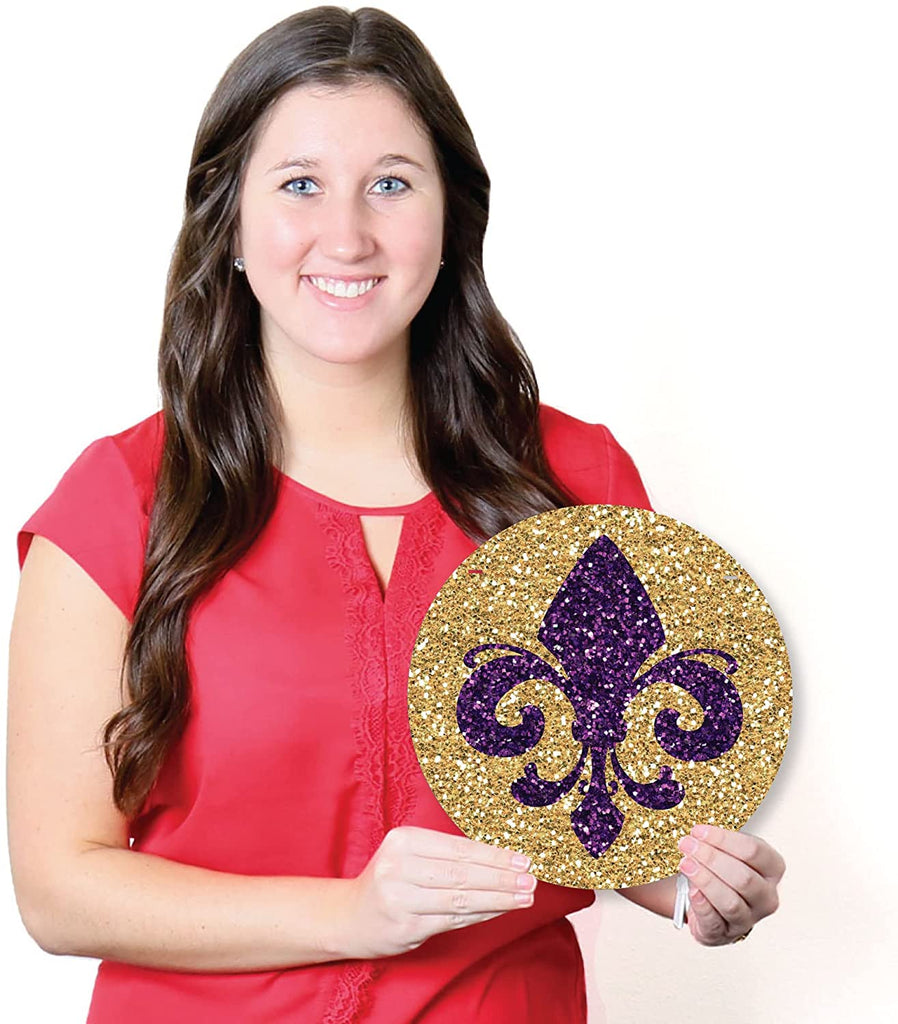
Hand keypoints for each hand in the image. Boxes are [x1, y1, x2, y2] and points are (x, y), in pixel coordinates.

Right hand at [343, 826, 536, 958]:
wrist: (350, 917)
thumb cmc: (391, 881)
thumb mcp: (410, 855)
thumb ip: (447, 855)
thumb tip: (500, 857)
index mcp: (403, 840)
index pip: (458, 848)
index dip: (493, 855)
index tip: (523, 859)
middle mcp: (399, 867)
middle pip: (462, 873)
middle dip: (502, 877)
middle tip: (531, 879)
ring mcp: (401, 898)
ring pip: (461, 898)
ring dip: (498, 898)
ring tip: (525, 896)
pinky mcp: (406, 926)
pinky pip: (453, 920)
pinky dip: (481, 914)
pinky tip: (500, 910)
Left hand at [676, 823, 783, 945]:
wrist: (714, 905)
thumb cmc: (723, 872)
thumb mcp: (729, 852)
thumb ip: (720, 842)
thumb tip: (697, 832)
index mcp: (772, 869)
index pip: (754, 851)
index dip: (723, 839)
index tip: (698, 831)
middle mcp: (766, 897)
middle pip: (743, 878)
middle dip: (711, 858)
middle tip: (687, 844)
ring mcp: (749, 919)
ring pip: (731, 902)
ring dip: (705, 880)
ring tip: (685, 864)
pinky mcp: (726, 933)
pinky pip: (714, 921)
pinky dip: (702, 905)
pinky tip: (692, 890)